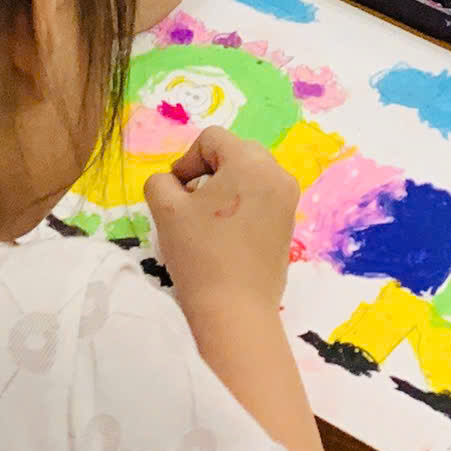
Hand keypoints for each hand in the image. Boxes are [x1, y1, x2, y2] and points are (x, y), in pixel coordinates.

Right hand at [144, 126, 297, 318]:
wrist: (235, 312)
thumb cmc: (200, 255)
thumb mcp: (165, 209)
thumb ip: (161, 180)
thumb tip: (175, 182)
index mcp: (250, 162)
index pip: (211, 139)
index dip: (187, 160)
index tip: (177, 192)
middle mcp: (277, 174)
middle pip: (235, 152)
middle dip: (209, 170)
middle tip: (191, 202)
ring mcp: (288, 201)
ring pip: (250, 174)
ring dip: (226, 187)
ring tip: (208, 219)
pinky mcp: (290, 225)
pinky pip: (262, 197)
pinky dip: (242, 204)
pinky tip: (226, 234)